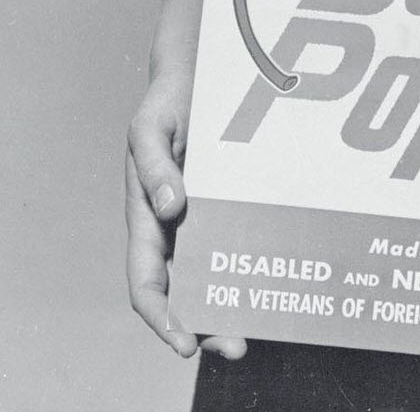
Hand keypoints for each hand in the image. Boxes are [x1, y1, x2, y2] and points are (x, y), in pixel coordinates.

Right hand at [125, 67, 246, 362]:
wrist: (199, 73)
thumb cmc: (168, 100)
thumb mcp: (150, 126)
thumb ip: (153, 165)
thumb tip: (168, 208)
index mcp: (145, 219)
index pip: (146, 284)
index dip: (162, 319)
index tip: (186, 344)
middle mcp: (173, 228)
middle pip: (183, 294)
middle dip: (205, 326)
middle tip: (237, 346)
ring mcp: (202, 219)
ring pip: (213, 278)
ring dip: (229, 308)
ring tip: (260, 329)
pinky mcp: (230, 205)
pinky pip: (237, 244)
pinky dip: (248, 269)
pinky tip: (273, 284)